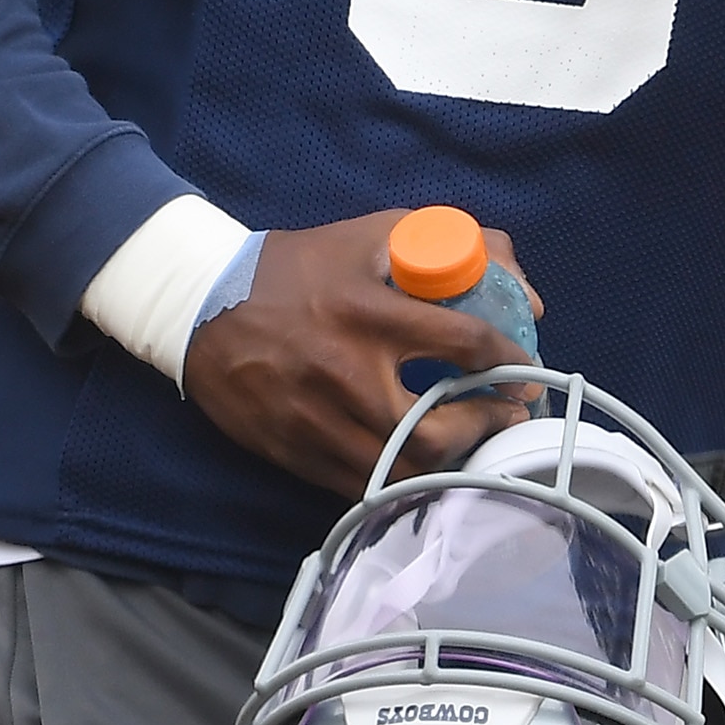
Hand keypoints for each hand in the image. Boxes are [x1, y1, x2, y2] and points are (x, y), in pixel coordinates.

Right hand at [182, 212, 547, 496]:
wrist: (200, 305)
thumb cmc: (296, 267)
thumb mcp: (369, 237)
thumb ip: (451, 247)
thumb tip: (524, 290)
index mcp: (368, 312)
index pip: (464, 344)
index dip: (509, 361)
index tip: (524, 371)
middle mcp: (345, 374)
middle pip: (435, 431)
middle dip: (484, 427)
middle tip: (506, 414)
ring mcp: (319, 423)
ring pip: (403, 471)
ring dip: (451, 462)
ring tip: (472, 441)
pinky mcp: (298, 454)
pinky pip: (365, 487)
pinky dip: (403, 479)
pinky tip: (422, 461)